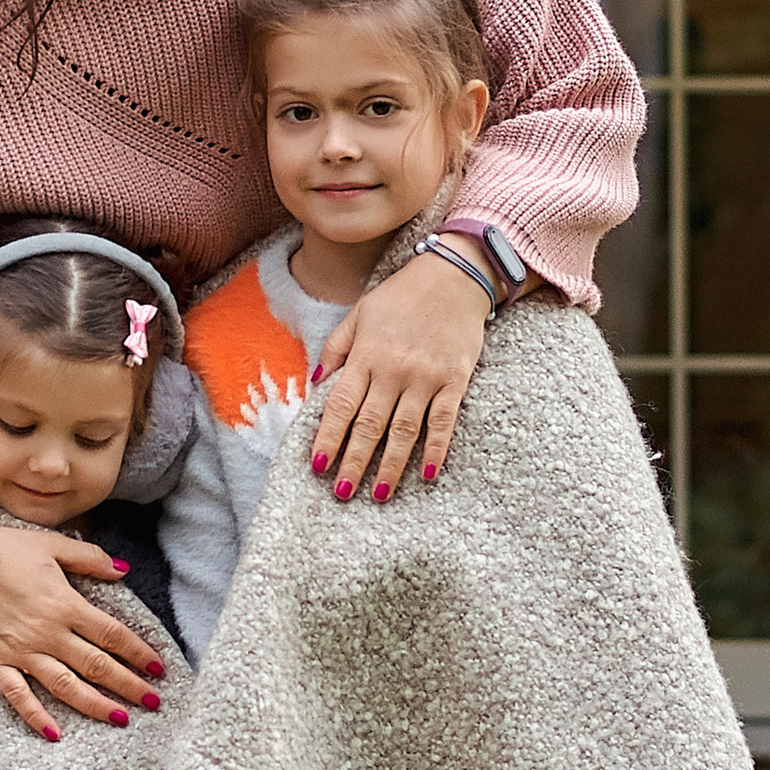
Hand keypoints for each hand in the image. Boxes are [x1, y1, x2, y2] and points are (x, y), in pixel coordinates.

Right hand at [0, 504, 167, 742]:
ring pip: (66, 686)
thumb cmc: (2, 547)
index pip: (112, 635)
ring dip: (96, 706)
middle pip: (97, 665)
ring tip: (121, 720)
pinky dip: (36, 716)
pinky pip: (18, 696)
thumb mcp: (52, 544)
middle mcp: (47, 632)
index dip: (138, 653)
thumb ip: (90, 559)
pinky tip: (56, 734)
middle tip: (153, 703)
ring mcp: (21, 651)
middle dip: (128, 685)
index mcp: (65, 603)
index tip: (159, 669)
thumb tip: (124, 570)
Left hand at [309, 248, 490, 504]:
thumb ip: (336, 348)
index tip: (318, 466)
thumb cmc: (401, 296)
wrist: (454, 275)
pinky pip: (445, 422)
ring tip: (380, 494)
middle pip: (370, 425)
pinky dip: (437, 449)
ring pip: (405, 430)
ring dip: (392, 465)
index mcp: (366, 355)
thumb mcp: (359, 313)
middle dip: (354, 461)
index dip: (328, 437)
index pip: (341, 405)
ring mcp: (426, 377)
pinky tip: (429, 474)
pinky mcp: (455, 381)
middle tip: (343, 493)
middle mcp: (394, 370)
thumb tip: (314, 384)